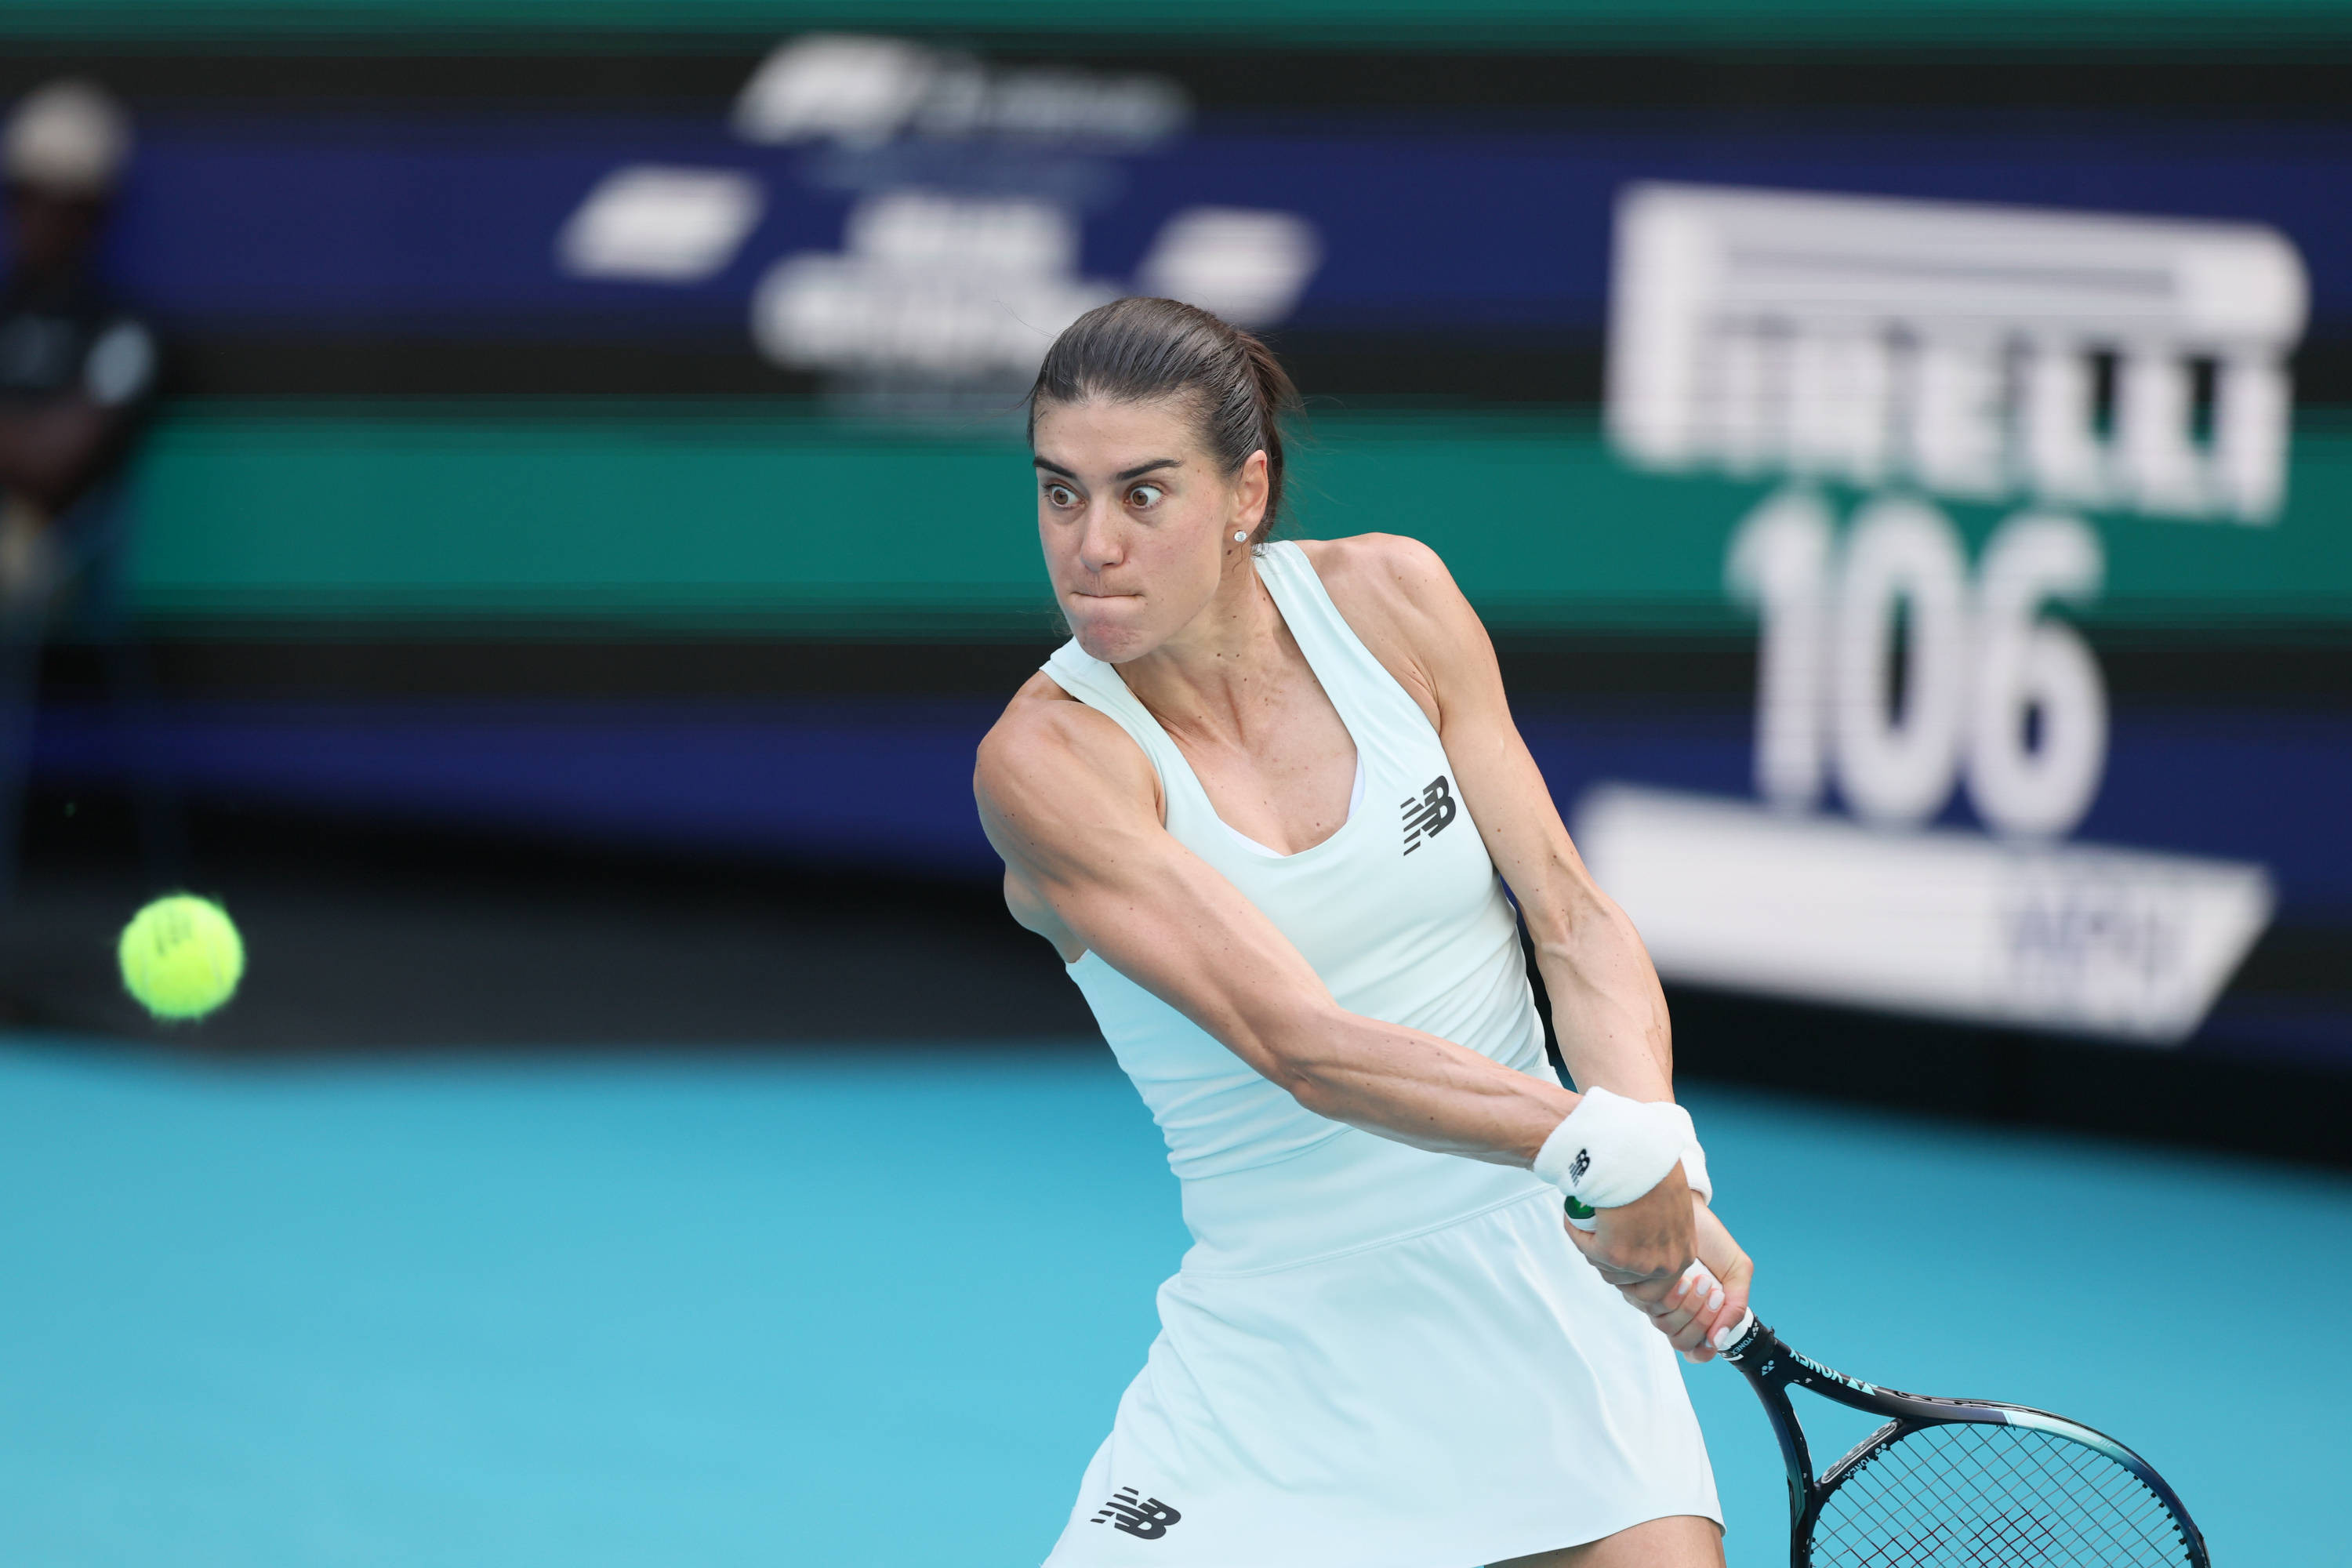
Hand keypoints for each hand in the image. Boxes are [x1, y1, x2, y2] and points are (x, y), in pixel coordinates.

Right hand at [1563, 1161, 1694, 1307]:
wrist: (1640, 1157)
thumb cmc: (1656, 1171)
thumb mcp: (1673, 1207)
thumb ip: (1665, 1230)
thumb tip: (1646, 1234)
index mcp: (1683, 1255)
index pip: (1656, 1287)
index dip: (1632, 1272)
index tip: (1619, 1253)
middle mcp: (1665, 1265)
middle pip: (1626, 1282)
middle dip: (1608, 1262)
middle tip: (1599, 1235)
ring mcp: (1639, 1263)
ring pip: (1604, 1268)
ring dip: (1591, 1246)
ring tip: (1589, 1221)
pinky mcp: (1613, 1253)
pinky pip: (1585, 1247)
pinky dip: (1576, 1231)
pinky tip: (1576, 1213)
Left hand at [1612, 1199, 1754, 1362]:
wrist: (1687, 1208)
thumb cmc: (1711, 1240)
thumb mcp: (1735, 1271)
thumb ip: (1736, 1306)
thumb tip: (1719, 1340)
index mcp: (1695, 1313)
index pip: (1693, 1350)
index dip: (1703, 1348)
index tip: (1715, 1329)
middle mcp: (1670, 1310)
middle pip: (1679, 1340)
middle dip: (1701, 1319)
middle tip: (1713, 1292)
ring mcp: (1651, 1298)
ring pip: (1663, 1324)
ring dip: (1688, 1306)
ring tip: (1700, 1278)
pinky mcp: (1635, 1281)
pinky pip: (1646, 1302)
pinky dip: (1669, 1293)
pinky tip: (1682, 1274)